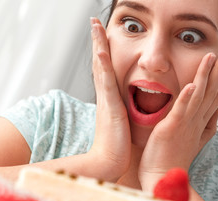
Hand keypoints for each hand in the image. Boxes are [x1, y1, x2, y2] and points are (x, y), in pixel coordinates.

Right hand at [88, 18, 130, 181]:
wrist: (110, 162)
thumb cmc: (117, 144)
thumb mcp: (120, 121)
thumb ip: (121, 109)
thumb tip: (124, 104)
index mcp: (109, 97)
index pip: (105, 68)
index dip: (102, 50)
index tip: (103, 34)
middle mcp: (105, 95)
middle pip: (99, 62)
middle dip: (97, 41)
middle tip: (94, 22)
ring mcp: (106, 100)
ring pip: (101, 68)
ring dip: (98, 46)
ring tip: (95, 27)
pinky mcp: (111, 109)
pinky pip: (107, 84)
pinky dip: (103, 68)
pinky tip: (101, 53)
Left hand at [139, 48, 217, 190]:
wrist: (162, 176)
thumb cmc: (174, 157)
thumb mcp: (195, 139)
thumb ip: (207, 125)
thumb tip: (217, 111)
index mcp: (200, 121)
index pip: (216, 95)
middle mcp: (197, 121)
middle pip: (213, 92)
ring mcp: (185, 124)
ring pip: (200, 96)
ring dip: (207, 76)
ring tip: (213, 56)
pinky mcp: (172, 128)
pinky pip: (181, 110)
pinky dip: (188, 97)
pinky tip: (193, 84)